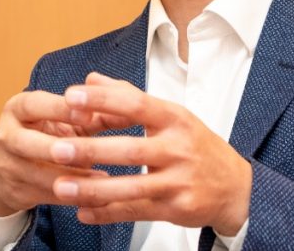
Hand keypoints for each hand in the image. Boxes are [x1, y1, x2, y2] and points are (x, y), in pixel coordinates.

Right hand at [0, 90, 116, 215]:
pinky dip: (75, 197)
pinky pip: (47, 196)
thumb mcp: (65, 119)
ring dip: (72, 177)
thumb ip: (95, 110)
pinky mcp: (16, 191)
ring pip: (38, 174)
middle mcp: (6, 135)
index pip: (35, 104)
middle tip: (86, 148)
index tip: (88, 114)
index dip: (60, 109)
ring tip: (104, 179)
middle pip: (25, 141)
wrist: (8, 171)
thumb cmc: (46, 134)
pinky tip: (99, 197)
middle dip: (53, 146)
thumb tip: (130, 103)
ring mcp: (8, 166)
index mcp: (18, 108)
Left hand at [48, 73, 251, 234]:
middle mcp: (178, 148)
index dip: (102, 100)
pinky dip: (108, 213)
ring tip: (61, 187)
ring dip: (93, 188)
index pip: (136, 104)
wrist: (236, 187)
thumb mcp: (171, 116)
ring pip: (131, 186)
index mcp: (175, 118)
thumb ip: (128, 97)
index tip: (71, 97)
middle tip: (57, 148)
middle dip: (91, 149)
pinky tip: (83, 212)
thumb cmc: (197, 146)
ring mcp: (179, 181)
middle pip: (130, 149)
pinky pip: (136, 212)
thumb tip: (91, 79)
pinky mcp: (177, 208)